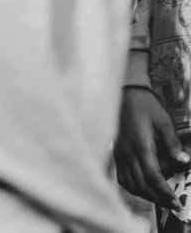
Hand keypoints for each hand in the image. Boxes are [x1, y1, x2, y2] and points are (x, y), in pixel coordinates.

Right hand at [114, 86, 190, 209]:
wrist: (124, 95)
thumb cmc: (145, 106)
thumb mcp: (164, 120)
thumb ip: (173, 142)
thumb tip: (184, 162)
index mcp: (140, 146)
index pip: (152, 176)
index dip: (164, 193)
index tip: (176, 203)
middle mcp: (128, 153)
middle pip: (141, 184)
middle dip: (158, 199)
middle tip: (173, 206)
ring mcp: (120, 154)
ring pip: (130, 183)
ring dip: (146, 195)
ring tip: (161, 199)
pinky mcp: (116, 154)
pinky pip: (122, 177)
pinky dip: (133, 187)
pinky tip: (143, 189)